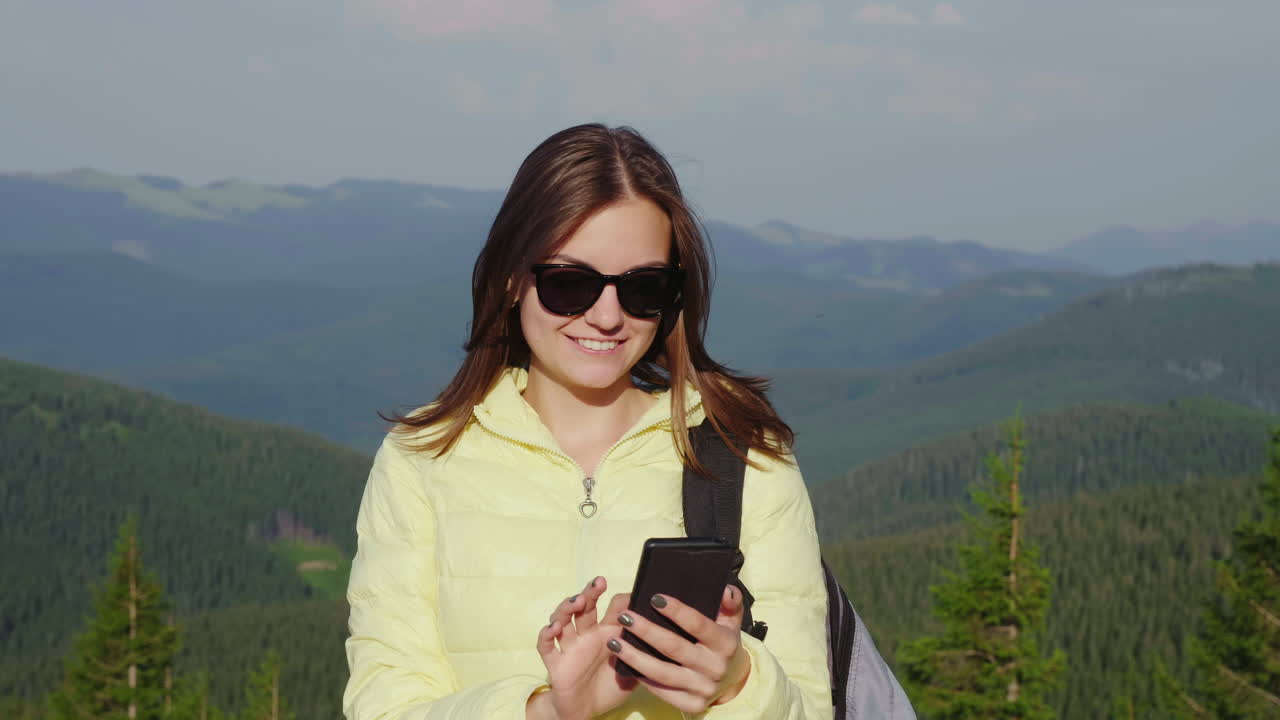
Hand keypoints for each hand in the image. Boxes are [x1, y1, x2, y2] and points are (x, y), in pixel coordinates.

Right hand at [532, 577, 636, 719]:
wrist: (585, 712)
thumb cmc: (609, 687)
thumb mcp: (632, 671)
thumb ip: (643, 654)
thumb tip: (665, 638)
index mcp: (608, 634)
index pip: (614, 608)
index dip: (623, 599)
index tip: (636, 592)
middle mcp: (588, 635)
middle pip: (587, 607)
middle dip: (591, 592)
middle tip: (599, 582)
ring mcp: (571, 646)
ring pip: (564, 619)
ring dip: (568, 607)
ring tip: (578, 601)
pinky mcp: (556, 661)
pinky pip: (546, 646)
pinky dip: (546, 635)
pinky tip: (553, 628)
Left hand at [606, 585, 751, 713]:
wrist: (731, 678)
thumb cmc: (723, 641)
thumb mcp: (732, 620)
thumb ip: (731, 602)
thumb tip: (726, 590)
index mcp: (726, 644)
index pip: (698, 624)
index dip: (676, 611)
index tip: (654, 598)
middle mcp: (715, 668)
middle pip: (674, 648)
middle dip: (646, 631)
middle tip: (625, 617)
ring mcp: (703, 688)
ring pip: (663, 672)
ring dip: (635, 657)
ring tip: (614, 642)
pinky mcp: (692, 704)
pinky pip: (662, 691)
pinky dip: (642, 677)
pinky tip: (626, 663)